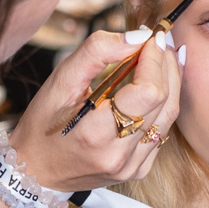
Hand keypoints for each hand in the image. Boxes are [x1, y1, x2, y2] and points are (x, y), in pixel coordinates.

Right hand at [2, 25, 184, 194]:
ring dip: (170, 81)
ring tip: (161, 56)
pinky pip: (162, 131)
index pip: (147, 92)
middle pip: (164, 101)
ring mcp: (131, 166)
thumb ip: (97, 52)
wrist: (38, 170)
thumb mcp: (61, 81)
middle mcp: (118, 155)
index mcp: (95, 134)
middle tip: (157, 41)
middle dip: (165, 64)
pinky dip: (164, 103)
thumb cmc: (44, 123)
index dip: (155, 60)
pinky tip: (157, 84)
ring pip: (170, 116)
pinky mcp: (139, 169)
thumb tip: (137, 36)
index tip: (150, 38)